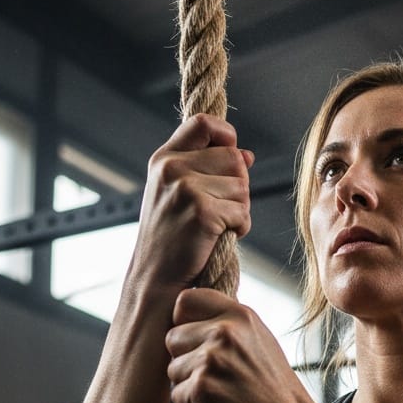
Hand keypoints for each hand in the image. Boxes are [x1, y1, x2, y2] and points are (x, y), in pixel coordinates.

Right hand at [127, 115, 253, 294]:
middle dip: (238, 186)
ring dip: (239, 210)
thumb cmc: (172, 240)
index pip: (204, 123)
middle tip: (219, 211)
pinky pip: (243, 212)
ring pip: (243, 186)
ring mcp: (185, 188)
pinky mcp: (202, 212)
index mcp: (164, 159)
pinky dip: (239, 228)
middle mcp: (172, 168)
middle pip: (234, 158)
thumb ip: (207, 168)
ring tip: (215, 227)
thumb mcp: (178, 194)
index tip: (232, 159)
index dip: (227, 136)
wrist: (156, 279)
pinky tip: (218, 239)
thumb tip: (247, 154)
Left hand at [166, 288, 306, 402]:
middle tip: (212, 374)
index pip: (185, 300)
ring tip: (220, 391)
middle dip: (184, 358)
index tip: (196, 338)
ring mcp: (212, 359)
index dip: (183, 320)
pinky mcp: (202, 387)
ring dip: (188, 384)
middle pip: (172, 337)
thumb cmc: (271, 383)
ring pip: (172, 368)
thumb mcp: (257, 337)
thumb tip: (186, 312)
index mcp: (239, 314)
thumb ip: (226, 321)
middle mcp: (224, 331)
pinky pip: (177, 396)